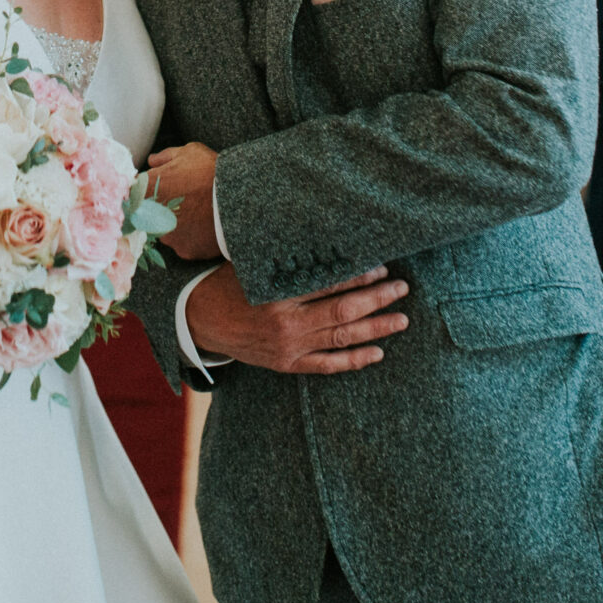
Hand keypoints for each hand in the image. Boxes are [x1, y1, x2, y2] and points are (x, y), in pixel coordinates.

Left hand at [145, 142, 219, 261]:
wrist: (238, 198)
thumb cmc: (210, 171)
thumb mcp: (189, 152)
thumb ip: (165, 157)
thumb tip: (152, 160)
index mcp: (145, 190)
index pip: (133, 193)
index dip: (145, 190)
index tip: (159, 188)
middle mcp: (150, 217)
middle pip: (147, 215)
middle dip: (159, 208)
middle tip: (183, 199)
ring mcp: (167, 236)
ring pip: (164, 231)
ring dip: (174, 224)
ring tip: (196, 212)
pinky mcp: (184, 251)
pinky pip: (183, 244)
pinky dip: (190, 237)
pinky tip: (203, 225)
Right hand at [183, 264, 409, 374]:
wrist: (200, 320)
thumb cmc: (228, 282)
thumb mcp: (253, 263)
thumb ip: (287, 257)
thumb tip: (327, 237)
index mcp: (278, 293)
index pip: (330, 283)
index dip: (359, 275)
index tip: (382, 266)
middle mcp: (287, 323)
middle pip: (344, 311)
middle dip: (378, 299)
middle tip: (402, 288)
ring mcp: (289, 347)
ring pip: (342, 338)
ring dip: (376, 328)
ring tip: (402, 319)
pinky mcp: (288, 364)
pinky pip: (328, 365)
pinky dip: (354, 360)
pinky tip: (377, 352)